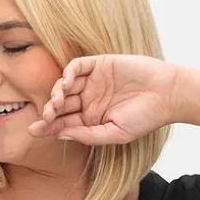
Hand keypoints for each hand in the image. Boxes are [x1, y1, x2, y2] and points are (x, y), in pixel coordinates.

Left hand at [27, 54, 180, 144]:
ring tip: (55, 104)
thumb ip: (87, 135)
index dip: (48, 127)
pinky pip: (78, 66)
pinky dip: (68, 73)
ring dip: (56, 93)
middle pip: (60, 105)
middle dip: (49, 112)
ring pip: (65, 86)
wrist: (166, 95)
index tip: (33, 131)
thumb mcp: (114, 134)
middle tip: (44, 117)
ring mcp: (94, 82)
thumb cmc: (144, 118)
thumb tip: (60, 134)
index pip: (64, 123)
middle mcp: (89, 100)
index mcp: (91, 119)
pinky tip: (66, 84)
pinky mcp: (101, 64)